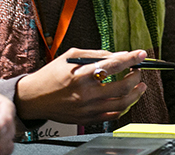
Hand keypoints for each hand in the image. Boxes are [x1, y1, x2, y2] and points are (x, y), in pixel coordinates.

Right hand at [14, 47, 147, 124]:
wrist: (33, 98)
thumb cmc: (51, 74)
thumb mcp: (71, 56)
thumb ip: (96, 54)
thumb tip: (119, 55)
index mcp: (81, 75)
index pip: (113, 65)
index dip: (131, 59)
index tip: (142, 54)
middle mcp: (85, 93)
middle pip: (122, 87)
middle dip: (136, 77)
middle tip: (139, 71)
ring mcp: (87, 109)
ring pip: (122, 104)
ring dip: (136, 93)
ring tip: (140, 85)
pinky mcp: (86, 119)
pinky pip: (112, 115)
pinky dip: (124, 107)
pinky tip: (127, 99)